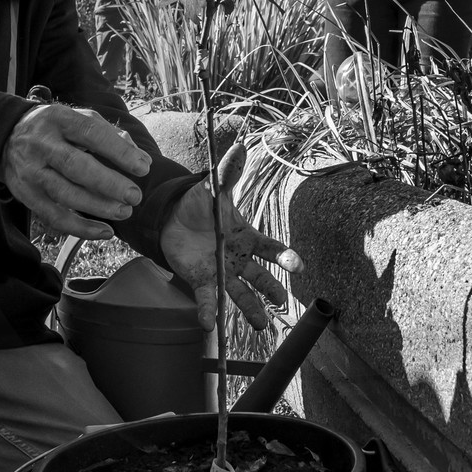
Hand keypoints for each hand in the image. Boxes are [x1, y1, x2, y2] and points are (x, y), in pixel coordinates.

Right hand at [0, 104, 150, 239]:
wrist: (4, 137)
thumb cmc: (54, 129)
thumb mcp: (77, 119)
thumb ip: (109, 133)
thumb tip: (139, 157)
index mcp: (58, 119)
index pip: (92, 133)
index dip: (119, 151)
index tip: (143, 167)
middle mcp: (41, 144)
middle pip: (76, 166)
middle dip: (109, 183)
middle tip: (135, 196)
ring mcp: (31, 171)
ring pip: (65, 193)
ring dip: (98, 207)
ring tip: (124, 212)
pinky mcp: (25, 194)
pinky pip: (53, 216)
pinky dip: (80, 228)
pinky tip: (105, 232)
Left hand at [159, 141, 302, 331]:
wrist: (172, 219)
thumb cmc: (200, 204)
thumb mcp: (214, 189)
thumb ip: (228, 173)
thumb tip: (240, 146)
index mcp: (247, 238)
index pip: (271, 250)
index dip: (285, 258)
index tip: (298, 267)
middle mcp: (239, 259)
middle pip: (261, 278)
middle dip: (272, 290)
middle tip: (282, 302)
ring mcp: (222, 272)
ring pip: (241, 295)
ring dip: (251, 310)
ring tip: (261, 325)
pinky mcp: (202, 281)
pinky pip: (208, 298)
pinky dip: (209, 311)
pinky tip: (209, 325)